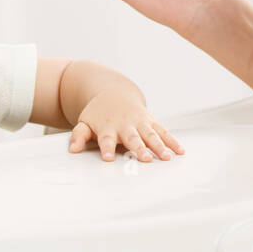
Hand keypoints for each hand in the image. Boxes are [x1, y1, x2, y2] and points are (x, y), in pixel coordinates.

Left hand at [69, 89, 185, 161]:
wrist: (114, 92)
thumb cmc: (98, 113)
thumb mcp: (85, 122)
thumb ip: (79, 136)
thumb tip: (72, 149)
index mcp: (108, 127)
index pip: (106, 139)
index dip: (107, 148)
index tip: (109, 158)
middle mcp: (125, 125)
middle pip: (133, 138)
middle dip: (139, 148)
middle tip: (144, 159)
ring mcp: (140, 122)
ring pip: (151, 135)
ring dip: (159, 146)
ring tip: (167, 157)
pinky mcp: (151, 121)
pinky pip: (163, 131)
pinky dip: (172, 140)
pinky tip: (180, 151)